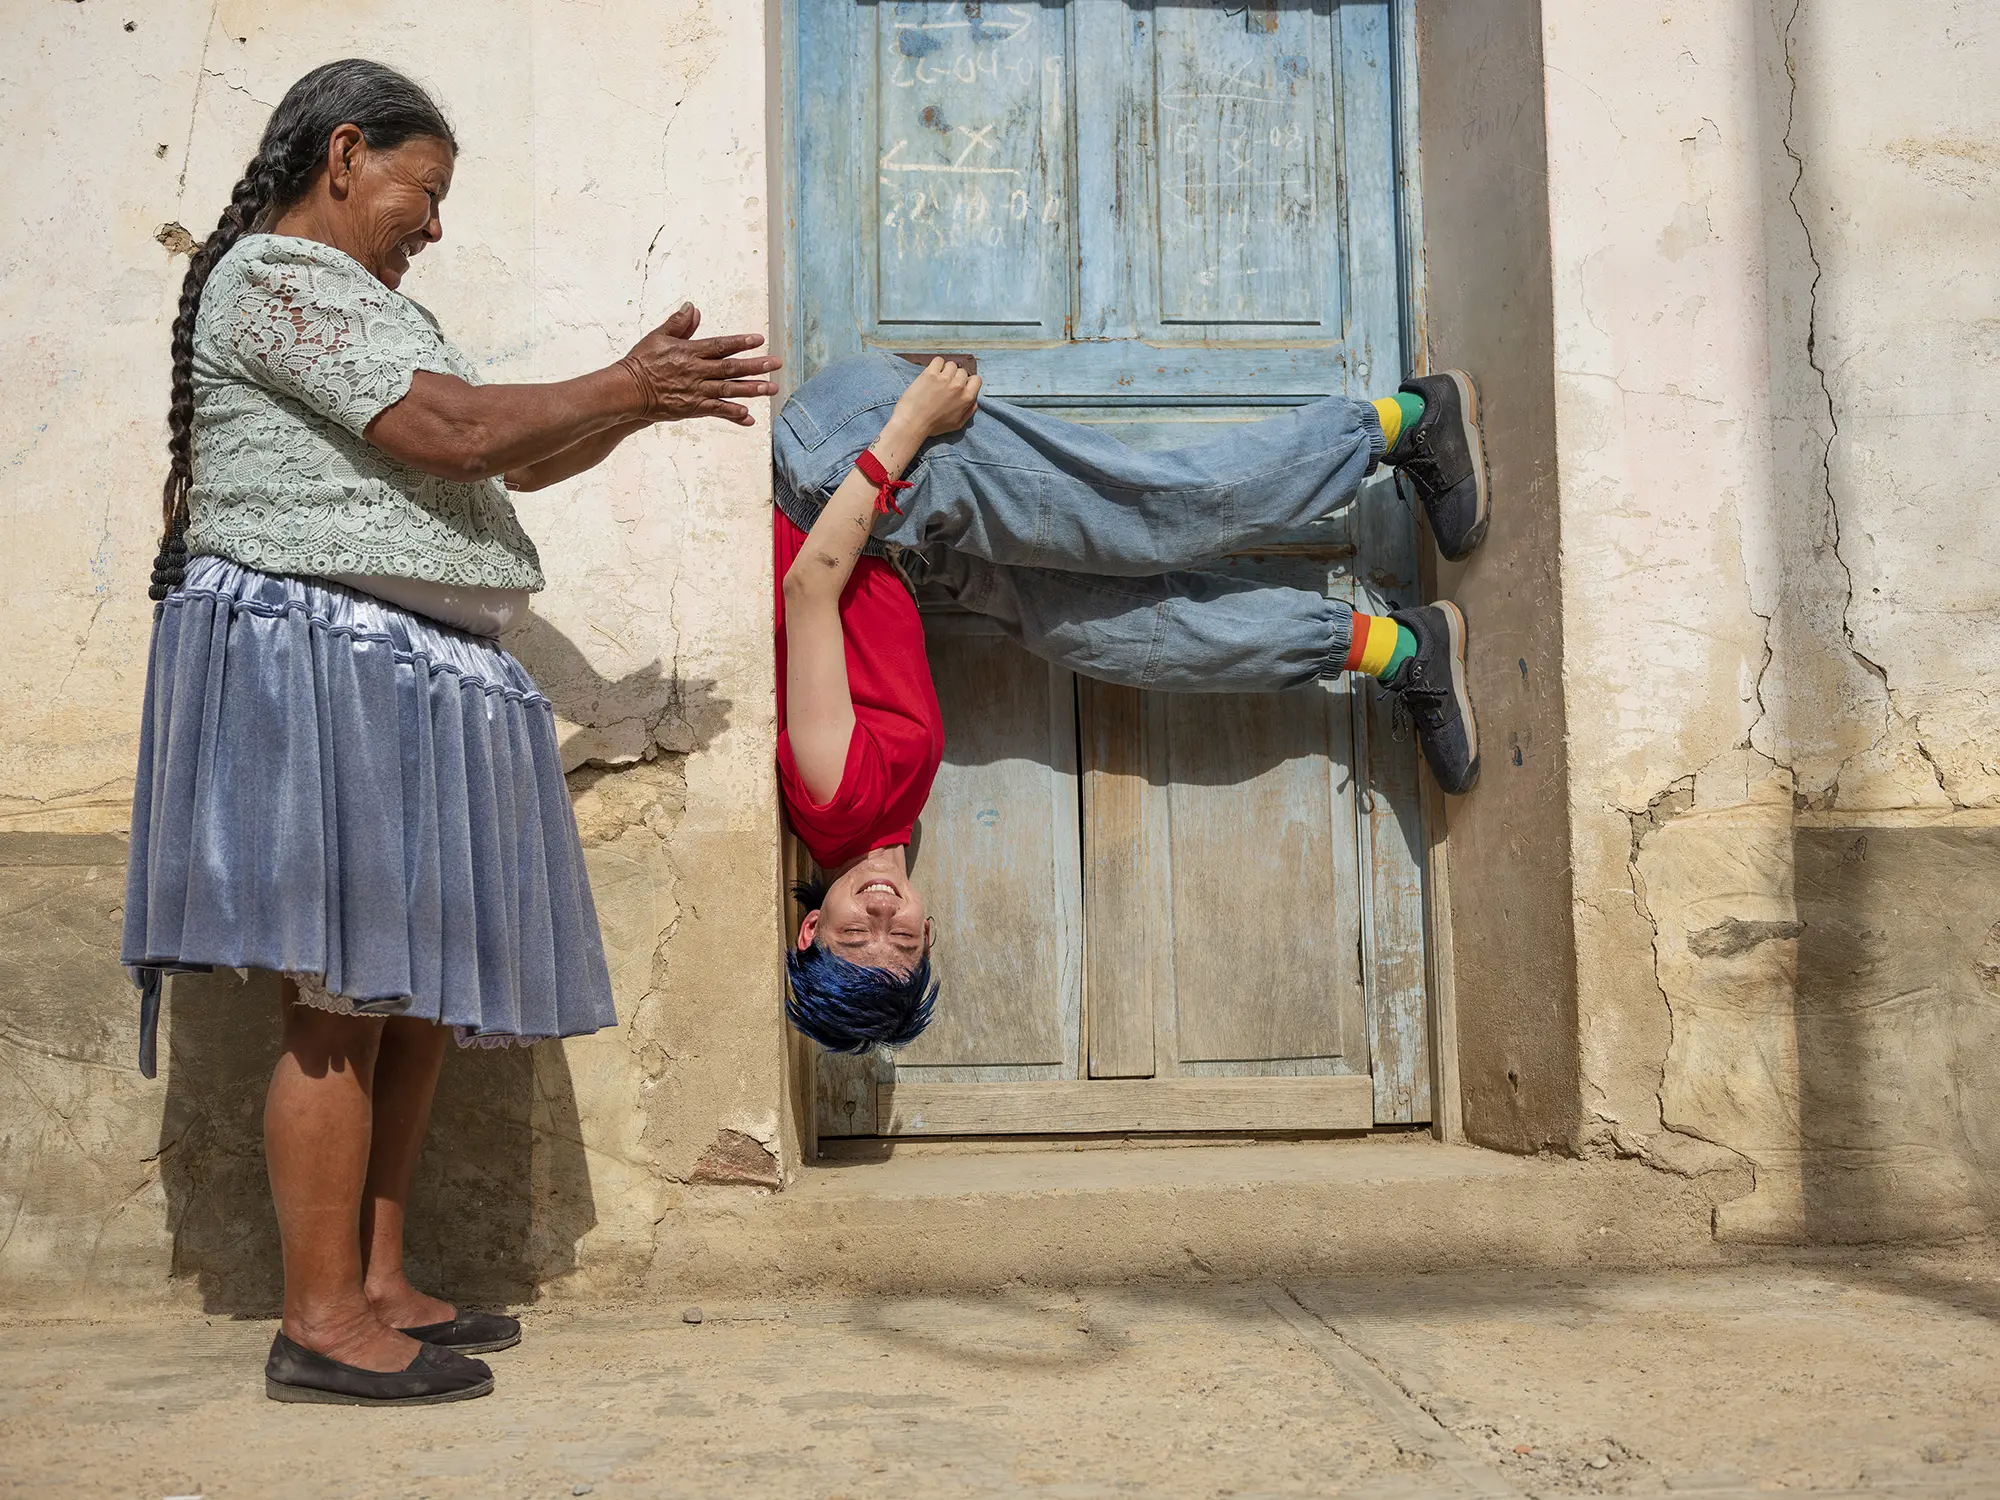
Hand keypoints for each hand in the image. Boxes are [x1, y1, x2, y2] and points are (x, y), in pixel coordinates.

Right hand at [618, 302, 782, 426]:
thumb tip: (692, 307)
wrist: (627, 390)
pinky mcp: (692, 408)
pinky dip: (733, 414)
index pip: (720, 345)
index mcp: (689, 351)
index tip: (759, 340)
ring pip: (729, 389)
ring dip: (752, 389)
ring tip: (772, 388)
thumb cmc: (641, 362)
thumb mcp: (658, 337)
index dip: (740, 342)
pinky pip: (716, 411)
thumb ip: (679, 323)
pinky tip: (749, 416)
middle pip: (731, 367)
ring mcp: (695, 391)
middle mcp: (696, 371)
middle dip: (756, 366)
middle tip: (777, 364)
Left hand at [891, 358, 981, 439]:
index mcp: (967, 398)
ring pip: (951, 365)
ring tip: (937, 379)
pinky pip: (938, 360)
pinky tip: (931, 373)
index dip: (968, 381)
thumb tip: (974, 400)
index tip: (960, 385)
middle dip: (955, 377)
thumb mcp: (957, 424)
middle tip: (945, 385)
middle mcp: (958, 386)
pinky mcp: (930, 373)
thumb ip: (969, 411)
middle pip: (962, 371)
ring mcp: (944, 378)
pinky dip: (936, 365)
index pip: (976, 379)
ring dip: (945, 370)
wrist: (913, 422)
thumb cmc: (933, 425)